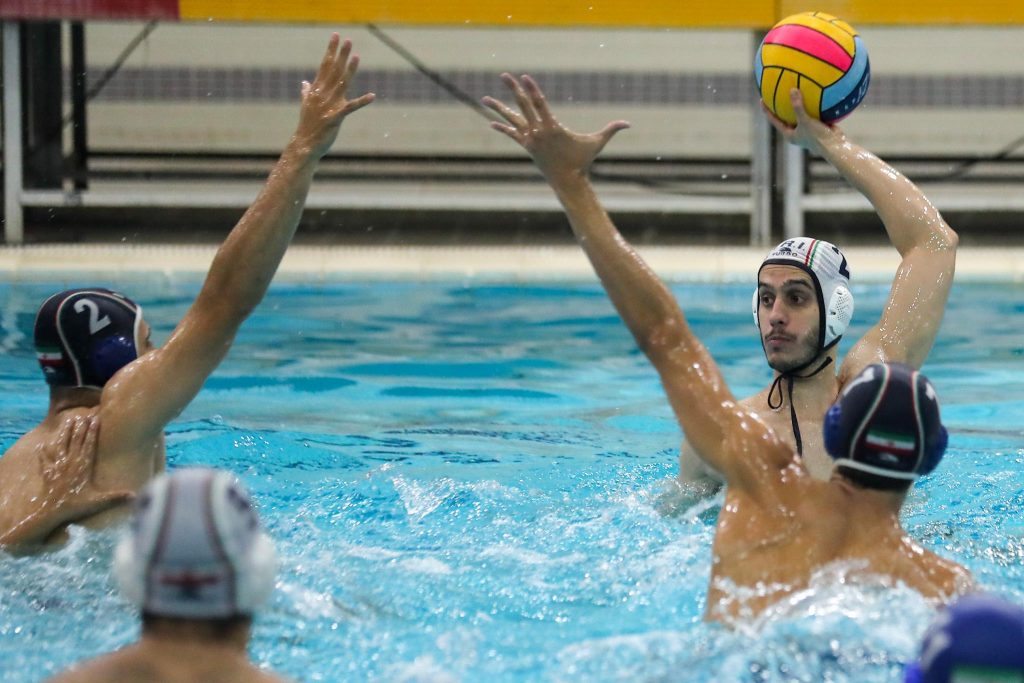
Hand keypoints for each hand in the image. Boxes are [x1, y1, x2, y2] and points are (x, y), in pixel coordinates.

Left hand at [40, 416, 132, 520]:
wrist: (51, 512)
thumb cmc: (75, 506)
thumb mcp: (98, 502)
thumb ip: (116, 497)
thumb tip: (135, 495)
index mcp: (83, 466)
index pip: (89, 444)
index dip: (93, 431)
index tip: (95, 419)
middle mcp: (70, 463)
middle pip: (76, 441)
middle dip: (80, 427)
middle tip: (83, 416)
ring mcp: (58, 466)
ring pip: (61, 445)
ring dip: (65, 433)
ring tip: (68, 421)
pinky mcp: (48, 473)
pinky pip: (45, 460)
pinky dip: (43, 452)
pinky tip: (42, 445)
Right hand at [295, 34, 375, 157]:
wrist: (304, 144)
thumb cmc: (307, 125)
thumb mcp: (306, 106)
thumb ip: (306, 93)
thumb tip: (304, 83)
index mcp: (316, 90)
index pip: (325, 65)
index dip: (331, 50)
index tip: (336, 36)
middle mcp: (322, 94)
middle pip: (334, 70)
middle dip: (341, 55)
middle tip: (348, 40)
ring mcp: (328, 105)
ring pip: (341, 84)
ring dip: (350, 70)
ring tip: (357, 56)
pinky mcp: (335, 117)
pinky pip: (351, 107)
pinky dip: (362, 101)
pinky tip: (372, 96)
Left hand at [482, 73, 628, 181]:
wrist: (568, 182)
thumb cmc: (583, 161)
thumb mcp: (597, 143)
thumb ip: (611, 130)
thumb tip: (629, 124)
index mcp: (552, 127)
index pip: (540, 104)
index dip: (532, 89)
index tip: (523, 77)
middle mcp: (538, 132)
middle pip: (523, 105)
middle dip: (513, 89)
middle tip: (503, 75)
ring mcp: (530, 140)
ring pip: (512, 119)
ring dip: (498, 108)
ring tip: (485, 98)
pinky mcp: (527, 147)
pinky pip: (512, 134)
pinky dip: (502, 128)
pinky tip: (491, 122)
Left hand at [762, 88, 843, 155]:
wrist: (836, 146)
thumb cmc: (817, 137)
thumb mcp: (806, 121)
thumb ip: (798, 107)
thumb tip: (792, 89)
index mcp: (789, 134)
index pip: (774, 120)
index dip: (767, 110)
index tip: (761, 100)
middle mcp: (797, 133)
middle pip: (785, 117)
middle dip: (780, 106)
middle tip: (775, 93)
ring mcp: (807, 130)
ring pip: (800, 115)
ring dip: (797, 104)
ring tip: (795, 90)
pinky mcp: (817, 126)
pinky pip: (812, 113)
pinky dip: (812, 105)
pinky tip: (814, 93)